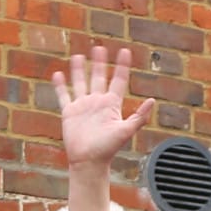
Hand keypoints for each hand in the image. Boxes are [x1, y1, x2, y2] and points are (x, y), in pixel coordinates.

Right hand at [52, 45, 150, 173]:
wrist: (89, 162)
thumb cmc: (107, 149)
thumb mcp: (125, 131)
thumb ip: (138, 116)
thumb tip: (152, 101)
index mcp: (111, 105)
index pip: (119, 80)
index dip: (122, 66)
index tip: (125, 51)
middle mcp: (97, 102)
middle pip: (99, 77)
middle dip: (99, 63)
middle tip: (99, 48)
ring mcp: (83, 106)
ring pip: (81, 82)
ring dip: (80, 70)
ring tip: (79, 56)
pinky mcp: (69, 112)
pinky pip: (64, 95)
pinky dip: (60, 85)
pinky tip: (58, 74)